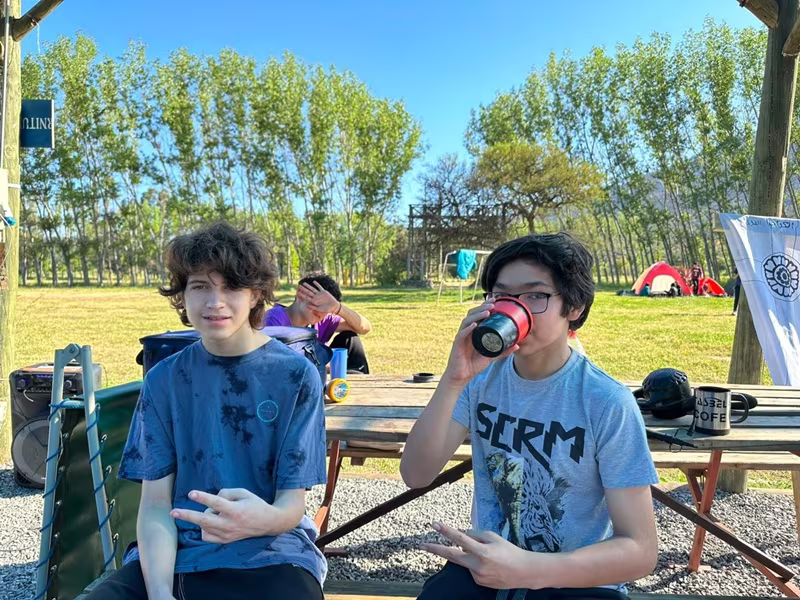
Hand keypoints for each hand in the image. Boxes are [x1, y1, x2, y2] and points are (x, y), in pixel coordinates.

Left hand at [170, 488, 280, 542]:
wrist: (267, 523)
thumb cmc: (255, 505)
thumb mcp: (244, 493)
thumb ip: (227, 493)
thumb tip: (212, 498)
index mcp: (236, 510)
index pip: (216, 503)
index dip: (203, 497)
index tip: (191, 493)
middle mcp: (230, 524)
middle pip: (204, 520)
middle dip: (187, 516)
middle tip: (173, 512)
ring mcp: (227, 535)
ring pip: (204, 527)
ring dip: (203, 518)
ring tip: (214, 513)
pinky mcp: (225, 541)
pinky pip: (206, 536)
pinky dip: (205, 528)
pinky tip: (211, 523)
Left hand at [297, 281, 339, 314]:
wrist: (333, 306)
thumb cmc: (326, 309)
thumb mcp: (319, 309)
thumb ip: (313, 307)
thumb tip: (307, 306)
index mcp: (314, 301)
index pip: (306, 297)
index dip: (302, 295)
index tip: (297, 293)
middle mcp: (316, 297)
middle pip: (308, 292)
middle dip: (303, 289)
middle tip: (299, 286)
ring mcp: (319, 294)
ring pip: (312, 289)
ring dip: (308, 286)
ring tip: (304, 283)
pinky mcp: (324, 292)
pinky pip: (320, 287)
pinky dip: (317, 284)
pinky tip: (314, 281)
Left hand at [421, 522, 539, 589]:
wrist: (523, 572)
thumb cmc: (509, 551)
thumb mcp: (493, 537)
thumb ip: (475, 535)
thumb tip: (460, 535)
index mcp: (481, 552)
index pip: (459, 538)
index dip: (446, 530)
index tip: (435, 524)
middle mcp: (477, 566)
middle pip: (451, 556)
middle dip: (435, 549)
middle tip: (421, 545)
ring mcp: (476, 576)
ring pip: (464, 561)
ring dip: (468, 555)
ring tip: (489, 556)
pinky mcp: (478, 582)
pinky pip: (471, 569)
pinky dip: (475, 563)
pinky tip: (489, 565)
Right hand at [444, 300, 517, 383]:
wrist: (462, 376)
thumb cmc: (473, 365)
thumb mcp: (492, 356)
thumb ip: (503, 351)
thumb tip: (517, 345)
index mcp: (474, 332)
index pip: (478, 315)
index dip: (485, 306)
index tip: (496, 301)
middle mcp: (467, 332)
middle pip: (472, 314)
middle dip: (482, 307)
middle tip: (493, 303)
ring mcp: (461, 337)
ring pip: (467, 321)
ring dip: (477, 315)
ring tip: (487, 312)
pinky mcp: (457, 344)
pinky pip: (462, 333)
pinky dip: (468, 328)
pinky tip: (475, 325)